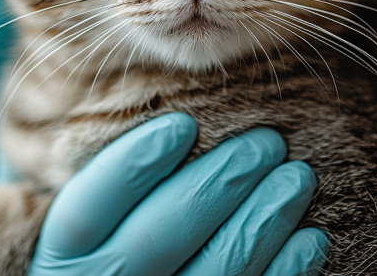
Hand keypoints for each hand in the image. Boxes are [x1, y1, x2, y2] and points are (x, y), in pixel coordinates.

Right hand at [28, 113, 328, 275]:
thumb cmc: (113, 248)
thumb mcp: (96, 220)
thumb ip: (115, 179)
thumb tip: (183, 116)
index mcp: (67, 255)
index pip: (89, 207)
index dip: (135, 162)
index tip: (184, 123)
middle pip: (162, 233)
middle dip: (221, 180)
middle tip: (267, 141)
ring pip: (216, 267)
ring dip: (264, 218)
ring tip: (298, 177)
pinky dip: (284, 270)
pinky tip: (309, 238)